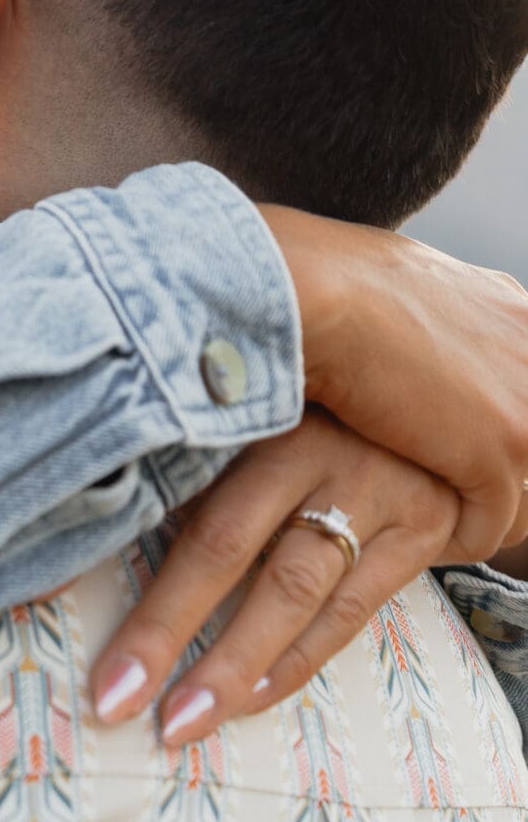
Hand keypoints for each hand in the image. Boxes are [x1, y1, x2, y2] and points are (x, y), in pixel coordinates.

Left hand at [91, 410, 460, 742]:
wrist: (430, 401)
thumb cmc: (308, 408)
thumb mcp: (246, 408)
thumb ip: (178, 454)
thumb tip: (73, 519)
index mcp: (250, 400)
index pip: (167, 472)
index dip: (114, 536)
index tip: (58, 602)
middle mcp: (310, 440)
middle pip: (225, 540)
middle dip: (166, 624)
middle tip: (116, 694)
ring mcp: (370, 484)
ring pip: (291, 585)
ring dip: (233, 662)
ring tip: (183, 717)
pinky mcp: (416, 528)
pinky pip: (350, 608)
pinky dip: (297, 656)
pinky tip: (251, 694)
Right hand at [265, 204, 527, 562]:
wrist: (314, 293)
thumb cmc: (331, 280)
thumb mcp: (406, 284)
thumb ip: (435, 320)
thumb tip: (415, 341)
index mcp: (512, 309)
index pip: (522, 389)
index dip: (489, 426)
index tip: (456, 448)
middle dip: (494, 474)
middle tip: (452, 493)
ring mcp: (525, 403)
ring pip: (523, 494)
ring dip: (480, 513)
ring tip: (439, 524)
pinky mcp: (501, 451)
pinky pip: (490, 526)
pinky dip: (457, 541)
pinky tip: (422, 537)